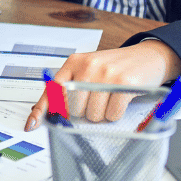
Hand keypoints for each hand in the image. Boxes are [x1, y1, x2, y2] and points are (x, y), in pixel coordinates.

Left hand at [24, 41, 180, 127]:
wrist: (149, 56)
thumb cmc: (116, 67)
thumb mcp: (89, 70)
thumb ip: (71, 87)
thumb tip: (53, 112)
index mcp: (75, 62)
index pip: (52, 89)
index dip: (41, 109)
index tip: (31, 125)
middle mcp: (88, 66)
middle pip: (73, 108)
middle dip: (84, 112)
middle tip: (97, 100)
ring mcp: (106, 74)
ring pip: (92, 114)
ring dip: (101, 114)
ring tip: (110, 98)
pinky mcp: (124, 84)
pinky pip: (111, 114)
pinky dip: (116, 114)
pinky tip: (121, 100)